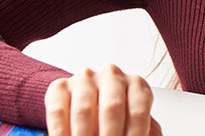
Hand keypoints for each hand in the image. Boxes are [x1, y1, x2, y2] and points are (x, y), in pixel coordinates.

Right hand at [45, 64, 162, 135]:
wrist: (91, 113)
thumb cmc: (118, 122)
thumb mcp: (136, 126)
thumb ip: (146, 132)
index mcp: (136, 84)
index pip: (138, 110)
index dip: (134, 134)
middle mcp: (111, 75)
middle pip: (111, 108)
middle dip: (109, 135)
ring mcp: (84, 78)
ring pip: (83, 110)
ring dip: (83, 135)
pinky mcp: (59, 87)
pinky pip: (58, 111)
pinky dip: (60, 132)